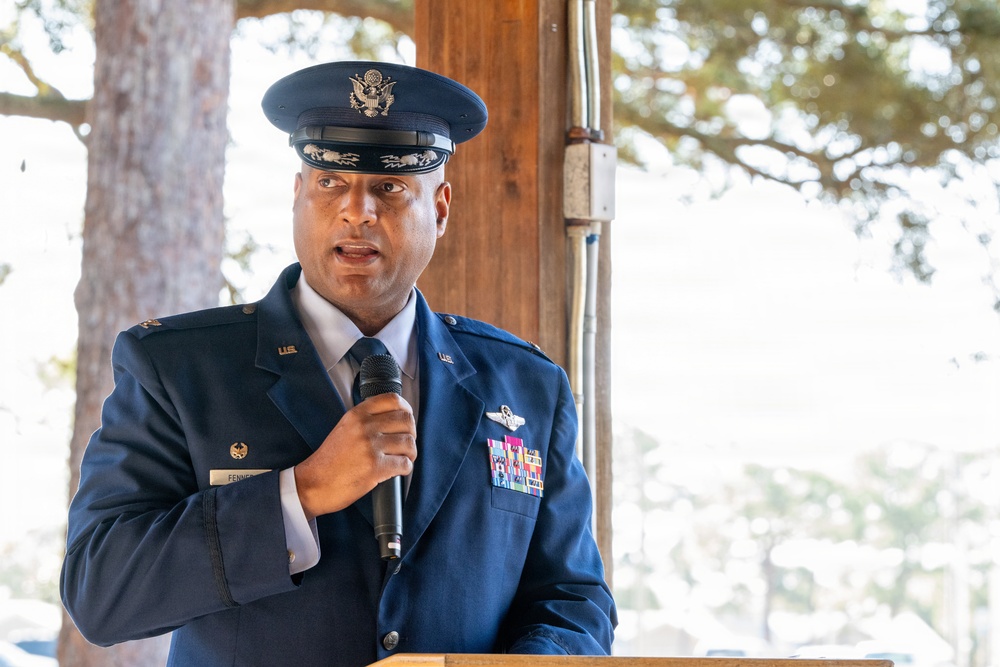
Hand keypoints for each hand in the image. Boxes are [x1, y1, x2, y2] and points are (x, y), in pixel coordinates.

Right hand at [293, 393, 416, 519]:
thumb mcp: (345, 429)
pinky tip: (398, 470)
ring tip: (403, 458)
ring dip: (410, 453)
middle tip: (406, 444)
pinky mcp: (375, 467)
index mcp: (357, 415)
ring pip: (408, 442)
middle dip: (411, 433)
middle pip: (406, 420)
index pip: (393, 399)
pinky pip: (405, 464)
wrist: (313, 484)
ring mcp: (370, 447)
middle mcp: (364, 427)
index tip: (406, 419)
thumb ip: (366, 420)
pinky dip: (406, 468)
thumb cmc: (330, 461)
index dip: (406, 409)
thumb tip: (395, 419)